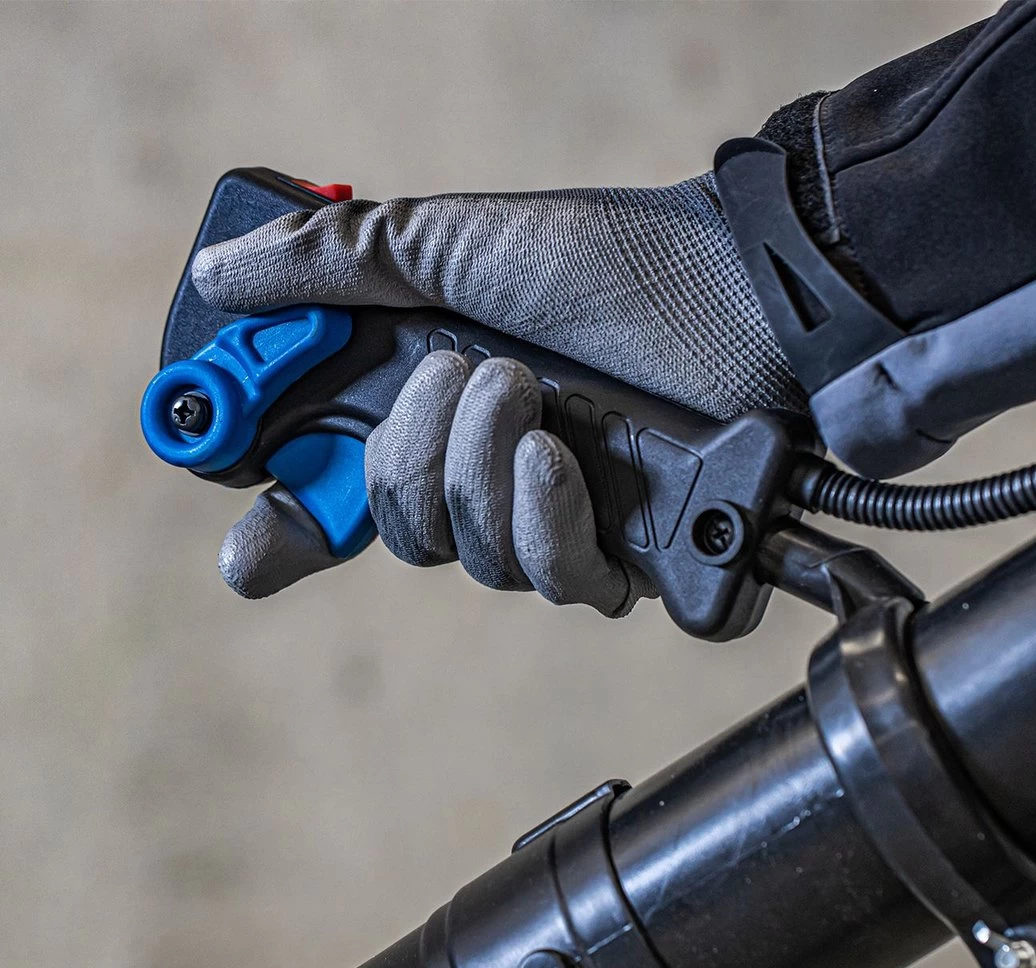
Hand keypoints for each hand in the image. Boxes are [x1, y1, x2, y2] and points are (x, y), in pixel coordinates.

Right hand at [194, 175, 802, 612]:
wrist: (743, 287)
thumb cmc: (614, 262)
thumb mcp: (458, 246)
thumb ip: (338, 263)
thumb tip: (222, 278)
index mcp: (448, 412)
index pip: (350, 497)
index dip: (292, 532)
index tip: (251, 555)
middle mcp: (502, 477)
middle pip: (408, 533)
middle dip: (417, 455)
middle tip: (472, 376)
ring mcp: (572, 522)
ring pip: (478, 560)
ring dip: (487, 471)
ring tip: (535, 396)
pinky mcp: (639, 558)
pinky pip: (564, 584)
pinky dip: (549, 523)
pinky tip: (566, 462)